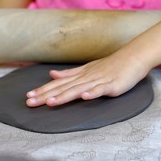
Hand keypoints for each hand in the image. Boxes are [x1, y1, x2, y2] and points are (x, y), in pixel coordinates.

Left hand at [25, 52, 148, 106]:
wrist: (132, 57)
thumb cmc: (110, 65)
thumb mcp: (87, 69)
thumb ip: (70, 74)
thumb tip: (52, 75)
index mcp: (80, 75)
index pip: (58, 84)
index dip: (43, 90)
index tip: (28, 96)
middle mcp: (86, 77)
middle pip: (64, 87)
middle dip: (46, 95)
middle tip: (30, 102)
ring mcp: (99, 81)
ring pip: (79, 89)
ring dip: (64, 95)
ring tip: (51, 102)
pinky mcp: (112, 85)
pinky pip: (101, 89)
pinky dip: (92, 93)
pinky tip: (84, 97)